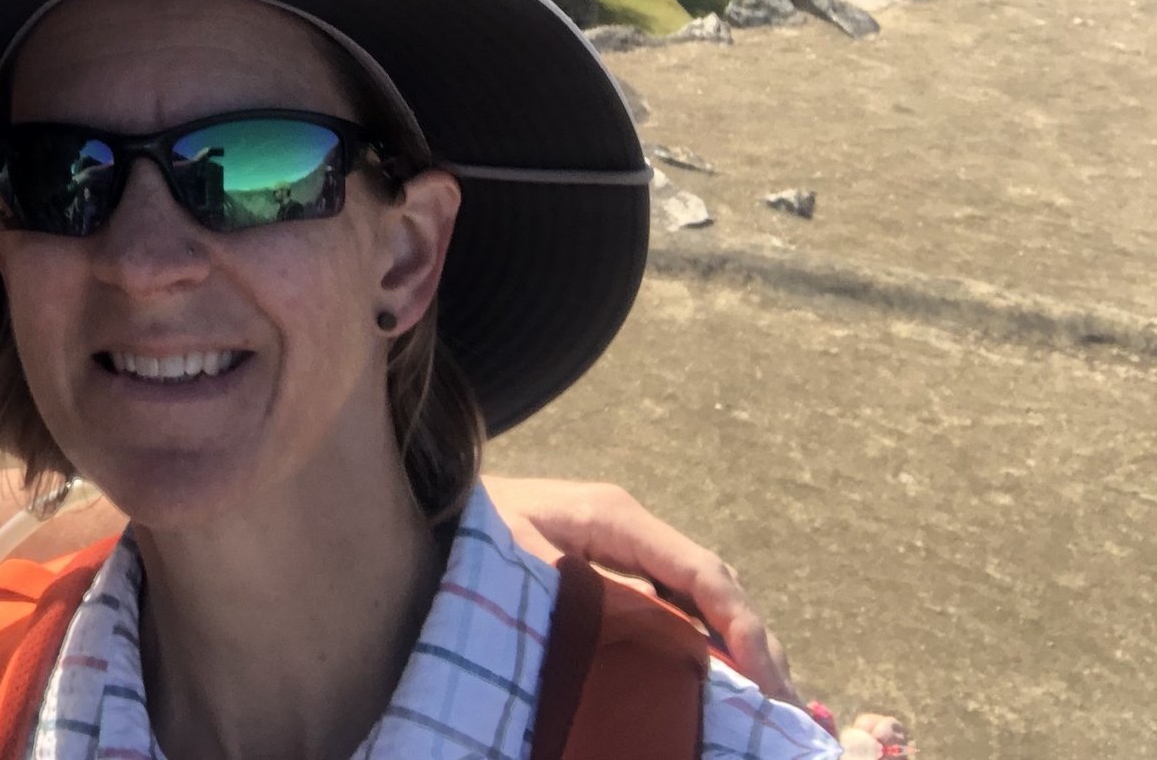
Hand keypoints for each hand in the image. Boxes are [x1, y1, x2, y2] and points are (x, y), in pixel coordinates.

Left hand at [482, 477, 796, 704]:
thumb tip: (648, 635)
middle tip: (787, 711)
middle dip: (757, 648)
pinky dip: (704, 645)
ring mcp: (624, 548)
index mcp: (616, 517)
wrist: (429, 504)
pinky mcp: (612, 569)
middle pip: (714, 587)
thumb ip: (579, 592)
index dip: (742, 628)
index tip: (765, 682)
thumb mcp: (517, 558)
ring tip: (771, 706)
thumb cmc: (467, 529)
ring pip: (701, 599)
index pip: (702, 573)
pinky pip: (673, 606)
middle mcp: (631, 528)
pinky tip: (719, 683)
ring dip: (737, 649)